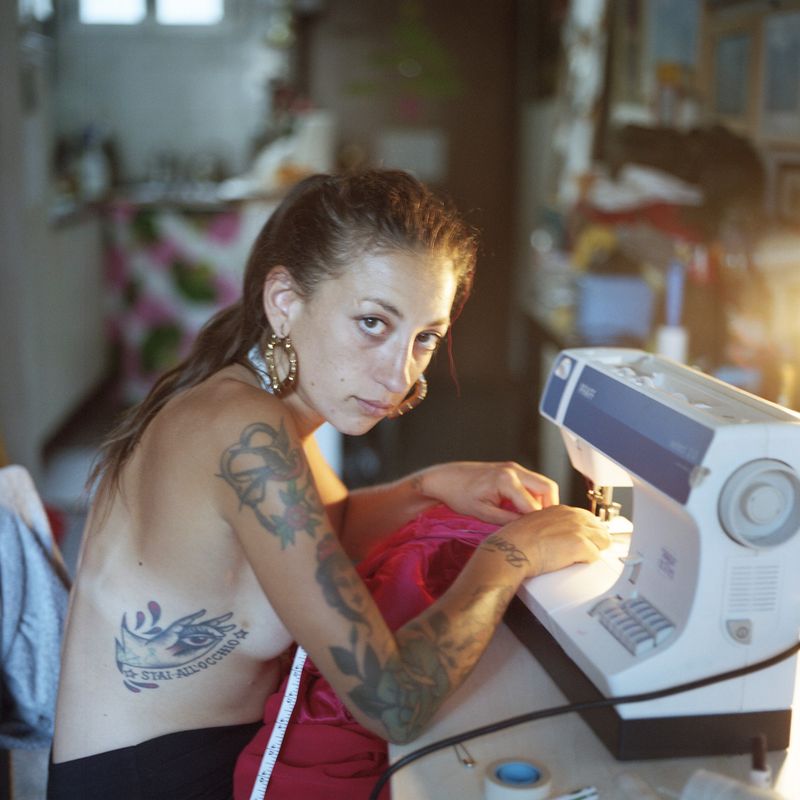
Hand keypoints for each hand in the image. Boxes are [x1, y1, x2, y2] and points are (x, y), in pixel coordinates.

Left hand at [419, 461, 559, 524]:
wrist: (445, 478)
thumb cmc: (459, 495)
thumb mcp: (482, 513)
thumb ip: (507, 521)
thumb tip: (527, 529)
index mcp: (506, 480)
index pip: (534, 505)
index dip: (537, 522)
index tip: (538, 536)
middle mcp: (514, 470)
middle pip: (548, 488)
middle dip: (550, 508)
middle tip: (544, 527)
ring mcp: (514, 467)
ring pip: (543, 484)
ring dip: (544, 502)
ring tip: (534, 521)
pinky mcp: (512, 470)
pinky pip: (533, 483)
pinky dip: (535, 496)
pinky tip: (525, 511)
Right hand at [481, 504, 610, 578]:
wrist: (512, 549)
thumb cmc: (517, 540)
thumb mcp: (535, 523)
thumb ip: (551, 525)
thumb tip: (558, 537)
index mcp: (562, 510)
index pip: (588, 518)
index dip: (588, 532)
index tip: (586, 540)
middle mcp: (573, 516)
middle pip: (600, 529)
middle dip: (595, 542)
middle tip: (583, 553)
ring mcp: (578, 529)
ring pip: (603, 542)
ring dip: (593, 551)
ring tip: (577, 559)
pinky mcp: (580, 545)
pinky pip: (595, 556)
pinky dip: (586, 562)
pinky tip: (572, 563)